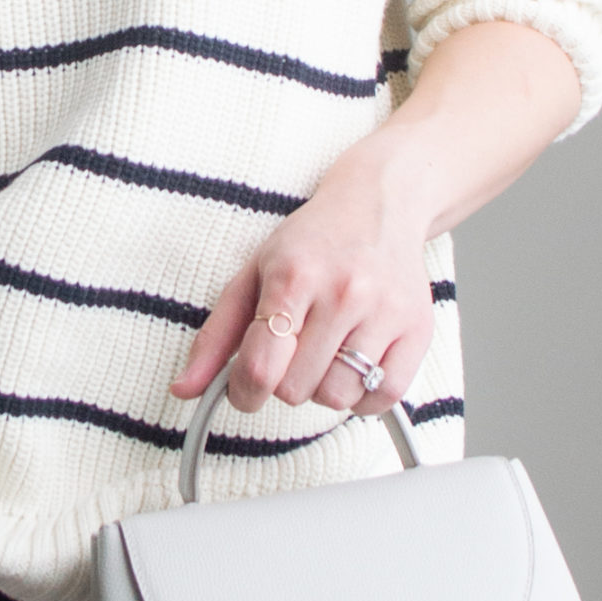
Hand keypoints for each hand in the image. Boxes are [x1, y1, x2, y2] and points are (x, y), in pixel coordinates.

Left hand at [168, 142, 435, 418]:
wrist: (379, 204)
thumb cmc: (313, 240)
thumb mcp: (252, 274)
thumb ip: (215, 336)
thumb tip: (184, 389)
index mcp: (293, 277)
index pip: (262, 367)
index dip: (244, 393)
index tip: (245, 390)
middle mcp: (343, 293)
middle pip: (296, 389)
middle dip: (284, 381)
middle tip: (292, 351)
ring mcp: (385, 312)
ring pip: (338, 397)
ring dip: (323, 389)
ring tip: (324, 354)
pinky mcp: (417, 329)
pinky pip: (383, 395)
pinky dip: (363, 396)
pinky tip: (354, 367)